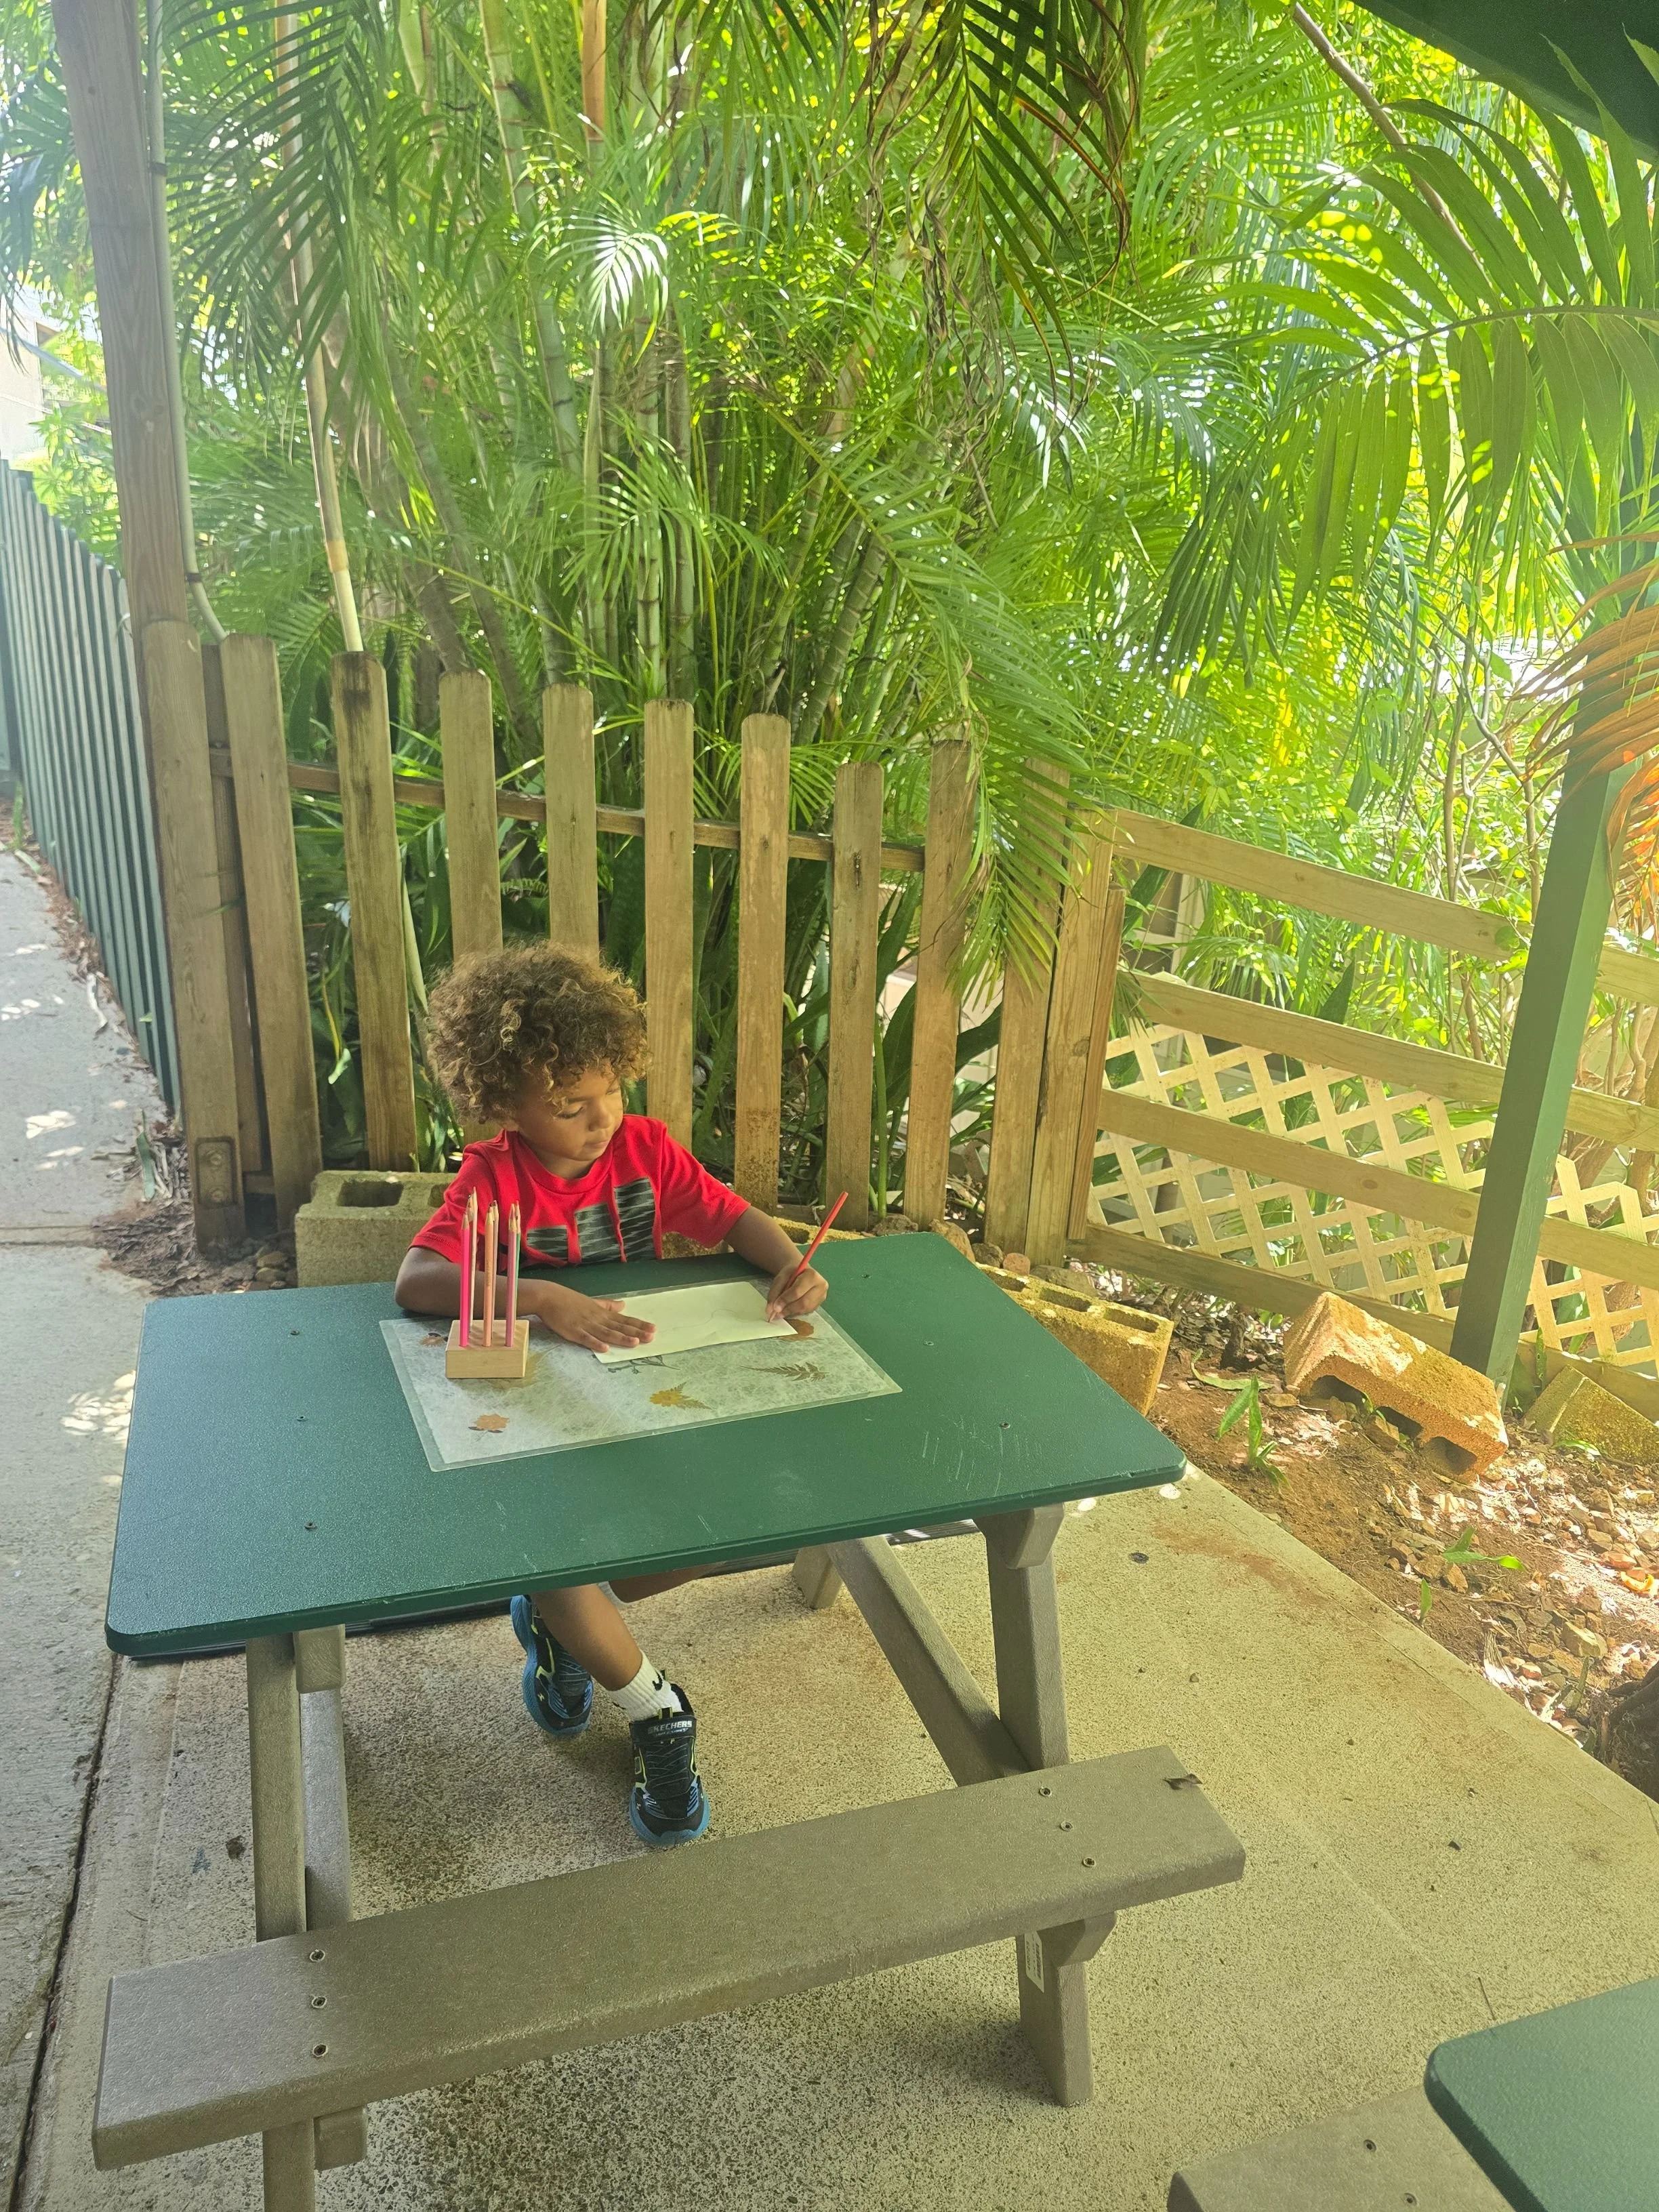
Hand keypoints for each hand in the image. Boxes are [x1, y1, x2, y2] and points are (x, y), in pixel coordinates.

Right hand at [536, 1284, 656, 1352]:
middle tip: (651, 1337)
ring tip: (634, 1342)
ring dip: (620, 1338)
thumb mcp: (591, 1301)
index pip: (623, 1319)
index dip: (638, 1324)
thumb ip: (607, 1305)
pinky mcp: (573, 1331)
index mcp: (602, 1313)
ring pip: (606, 1333)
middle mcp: (597, 1319)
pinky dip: (595, 1343)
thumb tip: (622, 1305)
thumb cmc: (569, 1300)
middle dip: (635, 1332)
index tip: (653, 1328)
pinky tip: (605, 1348)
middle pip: (619, 1327)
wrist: (548, 1297)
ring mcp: (586, 1325)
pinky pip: (586, 1339)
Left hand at [766, 1258, 826, 1321]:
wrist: (801, 1273)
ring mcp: (821, 1296)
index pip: (797, 1291)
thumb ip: (775, 1292)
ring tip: (780, 1312)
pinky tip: (788, 1310)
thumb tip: (771, 1309)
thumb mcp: (781, 1277)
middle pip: (803, 1302)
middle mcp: (821, 1286)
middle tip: (776, 1313)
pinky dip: (795, 1312)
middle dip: (788, 1309)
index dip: (785, 1299)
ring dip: (791, 1312)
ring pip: (805, 1309)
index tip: (775, 1307)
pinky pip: (806, 1312)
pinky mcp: (819, 1304)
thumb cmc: (792, 1274)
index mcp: (812, 1275)